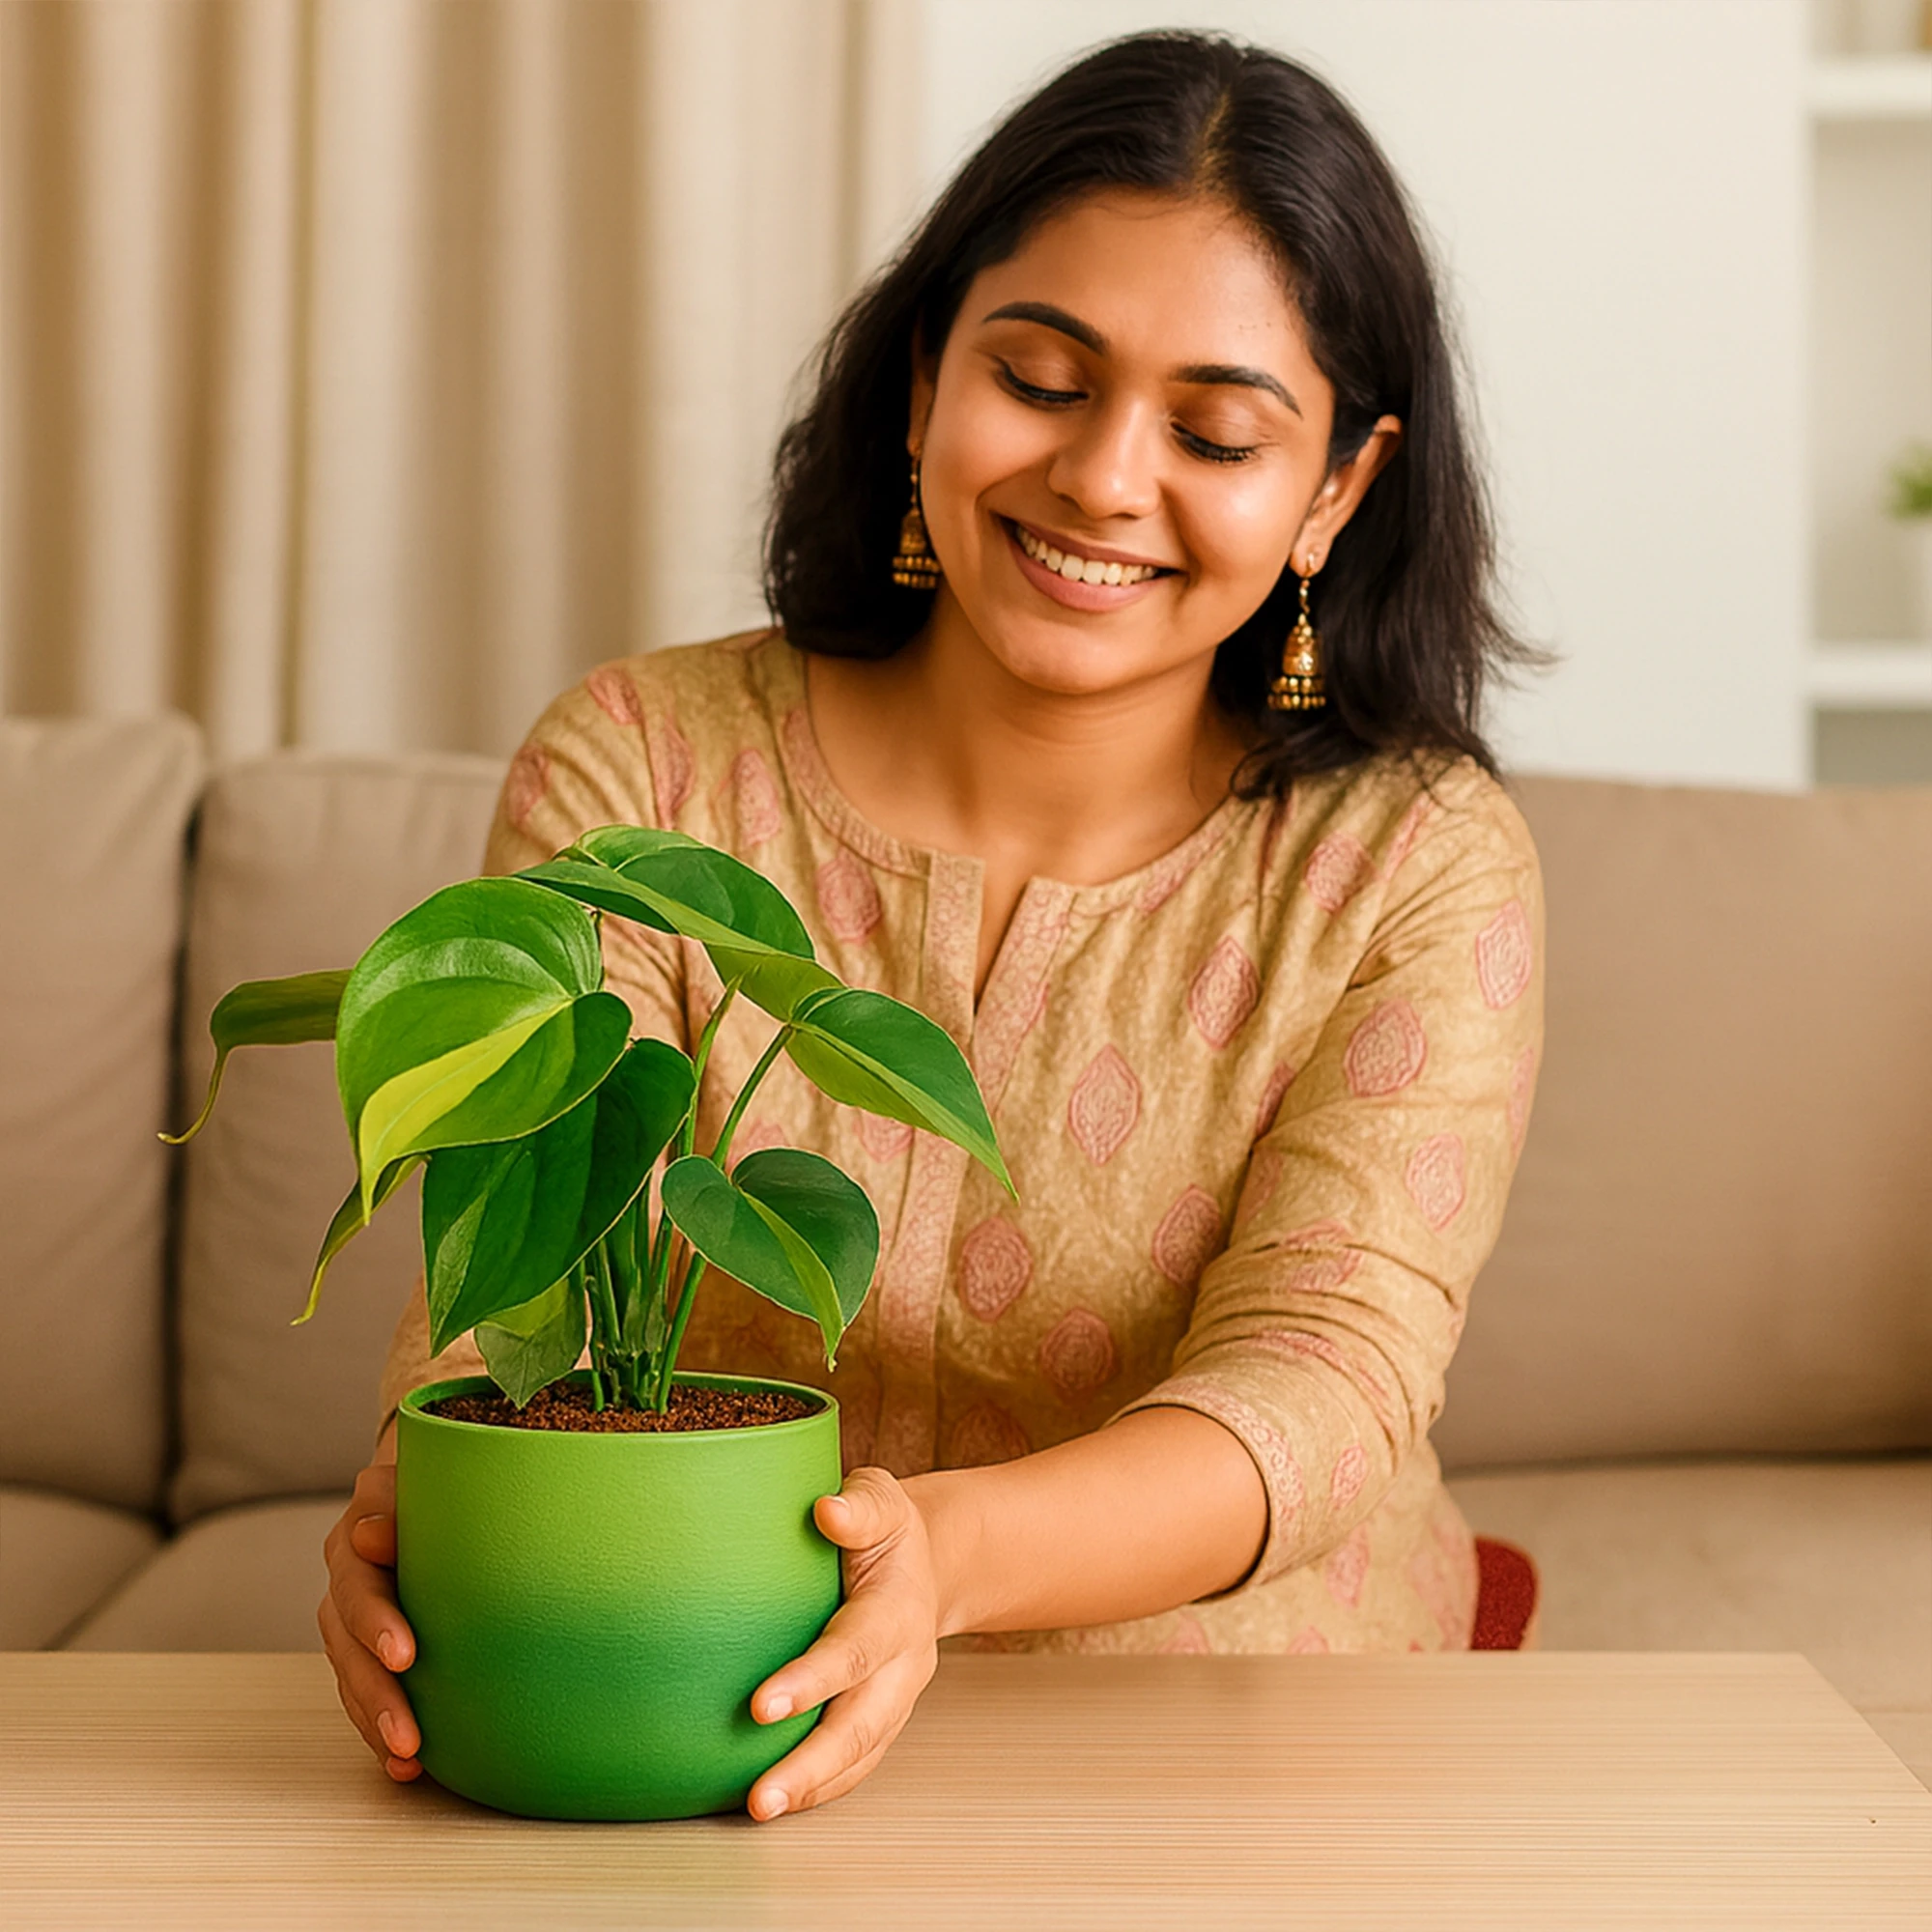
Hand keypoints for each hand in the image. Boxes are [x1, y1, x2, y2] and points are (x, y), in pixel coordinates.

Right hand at [318, 1459, 422, 1782]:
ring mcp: (347, 1616)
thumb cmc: (439, 1484)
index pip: (359, 1580)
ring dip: (376, 1719)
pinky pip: (361, 1694)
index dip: (377, 1621)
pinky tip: (404, 1766)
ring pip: (352, 1675)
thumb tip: (372, 1537)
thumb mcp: (424, 1478)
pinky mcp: (360, 1648)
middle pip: (350, 1641)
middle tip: (407, 1730)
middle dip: (377, 1689)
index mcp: (358, 1534)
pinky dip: (378, 1730)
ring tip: (407, 1755)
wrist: (429, 1492)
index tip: (404, 1656)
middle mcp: (345, 1577)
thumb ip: (398, 1500)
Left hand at [746, 1466, 942, 1820]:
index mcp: (898, 1610)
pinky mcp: (883, 1718)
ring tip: (760, 1810)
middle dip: (810, 1764)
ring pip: (859, 1754)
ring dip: (811, 1787)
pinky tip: (779, 1803)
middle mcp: (905, 1663)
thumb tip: (827, 1511)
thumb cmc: (890, 1530)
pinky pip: (856, 1763)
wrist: (931, 1564)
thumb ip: (860, 1505)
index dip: (810, 1682)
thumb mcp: (882, 1499)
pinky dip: (821, 1789)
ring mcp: (896, 1698)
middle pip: (860, 1724)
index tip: (759, 1706)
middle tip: (760, 1797)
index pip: (854, 1651)